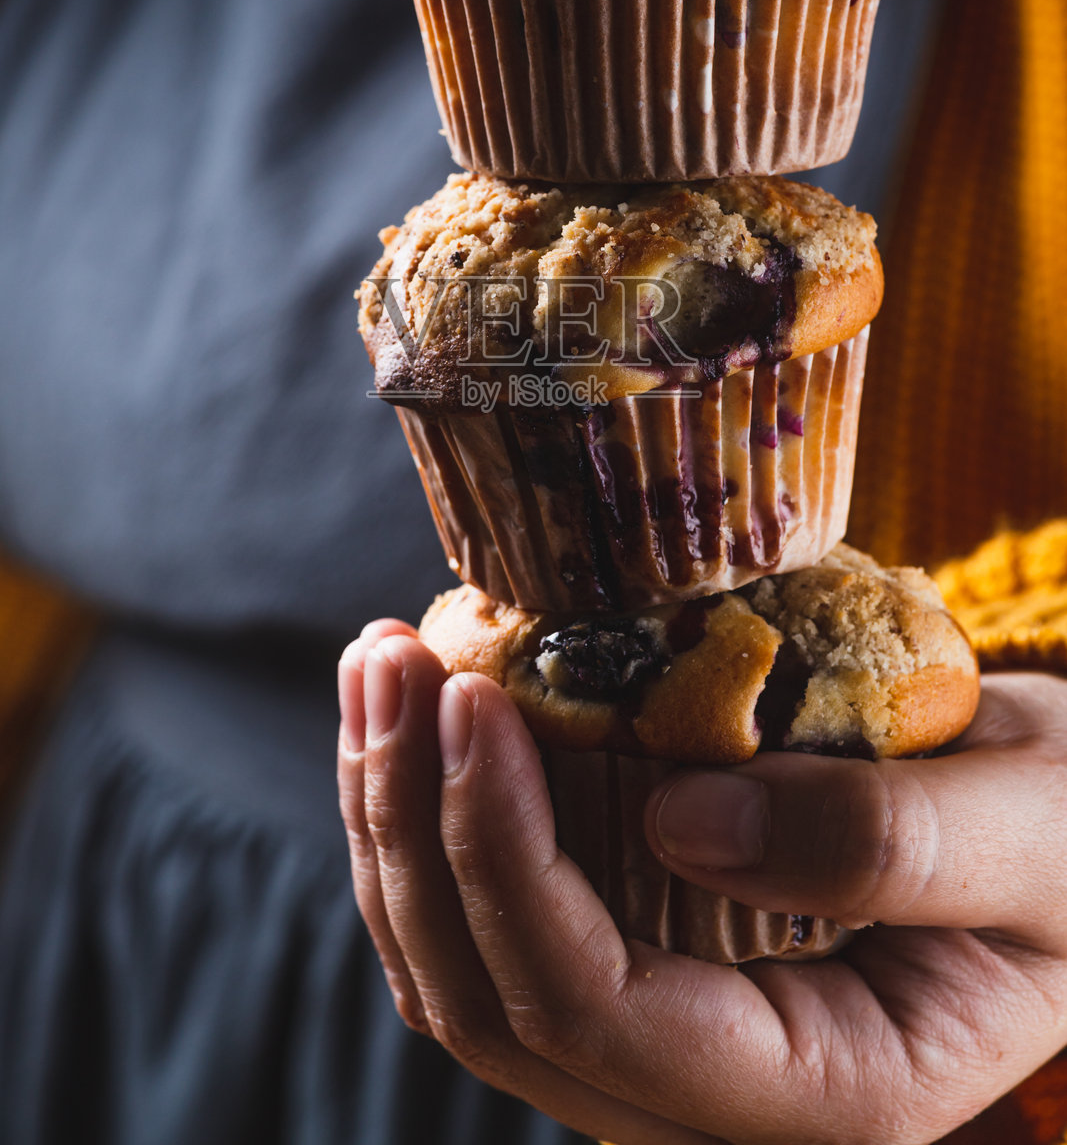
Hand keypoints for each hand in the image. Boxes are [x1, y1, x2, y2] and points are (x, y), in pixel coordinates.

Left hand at [338, 621, 1066, 1144]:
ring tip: (376, 663)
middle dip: (412, 828)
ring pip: (463, 973)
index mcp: (824, 1089)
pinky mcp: (640, 958)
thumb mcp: (1038, 832)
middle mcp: (716, 1095)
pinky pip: (493, 919)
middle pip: (492, 1004)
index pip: (599, 1012)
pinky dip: (435, 817)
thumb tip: (684, 821)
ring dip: (396, 819)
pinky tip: (423, 706)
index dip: (508, 861)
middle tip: (386, 660)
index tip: (473, 700)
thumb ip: (894, 846)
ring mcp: (664, 1036)